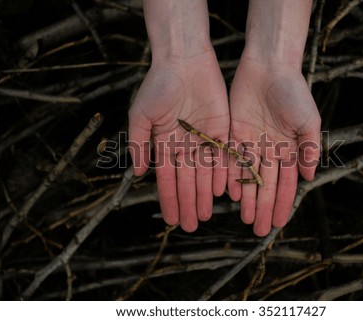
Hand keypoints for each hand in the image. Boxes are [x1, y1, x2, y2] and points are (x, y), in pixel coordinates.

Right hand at [129, 50, 229, 231]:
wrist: (183, 60)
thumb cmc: (159, 85)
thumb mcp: (141, 115)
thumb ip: (139, 144)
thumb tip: (139, 173)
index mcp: (165, 143)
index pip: (167, 178)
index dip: (169, 199)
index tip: (170, 219)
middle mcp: (185, 145)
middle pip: (188, 181)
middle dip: (188, 203)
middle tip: (189, 226)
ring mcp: (204, 138)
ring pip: (206, 173)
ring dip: (205, 194)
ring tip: (205, 214)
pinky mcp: (223, 129)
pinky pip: (223, 156)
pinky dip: (223, 173)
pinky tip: (222, 191)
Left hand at [228, 58, 320, 235]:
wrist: (270, 67)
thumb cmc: (293, 91)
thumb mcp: (308, 121)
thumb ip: (309, 149)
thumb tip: (308, 176)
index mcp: (289, 149)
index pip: (285, 184)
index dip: (282, 203)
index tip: (278, 223)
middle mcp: (269, 150)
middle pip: (265, 185)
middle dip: (262, 207)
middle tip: (257, 229)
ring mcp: (251, 143)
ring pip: (248, 177)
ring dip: (246, 198)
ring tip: (244, 218)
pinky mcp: (234, 133)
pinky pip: (231, 160)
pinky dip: (230, 176)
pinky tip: (229, 193)